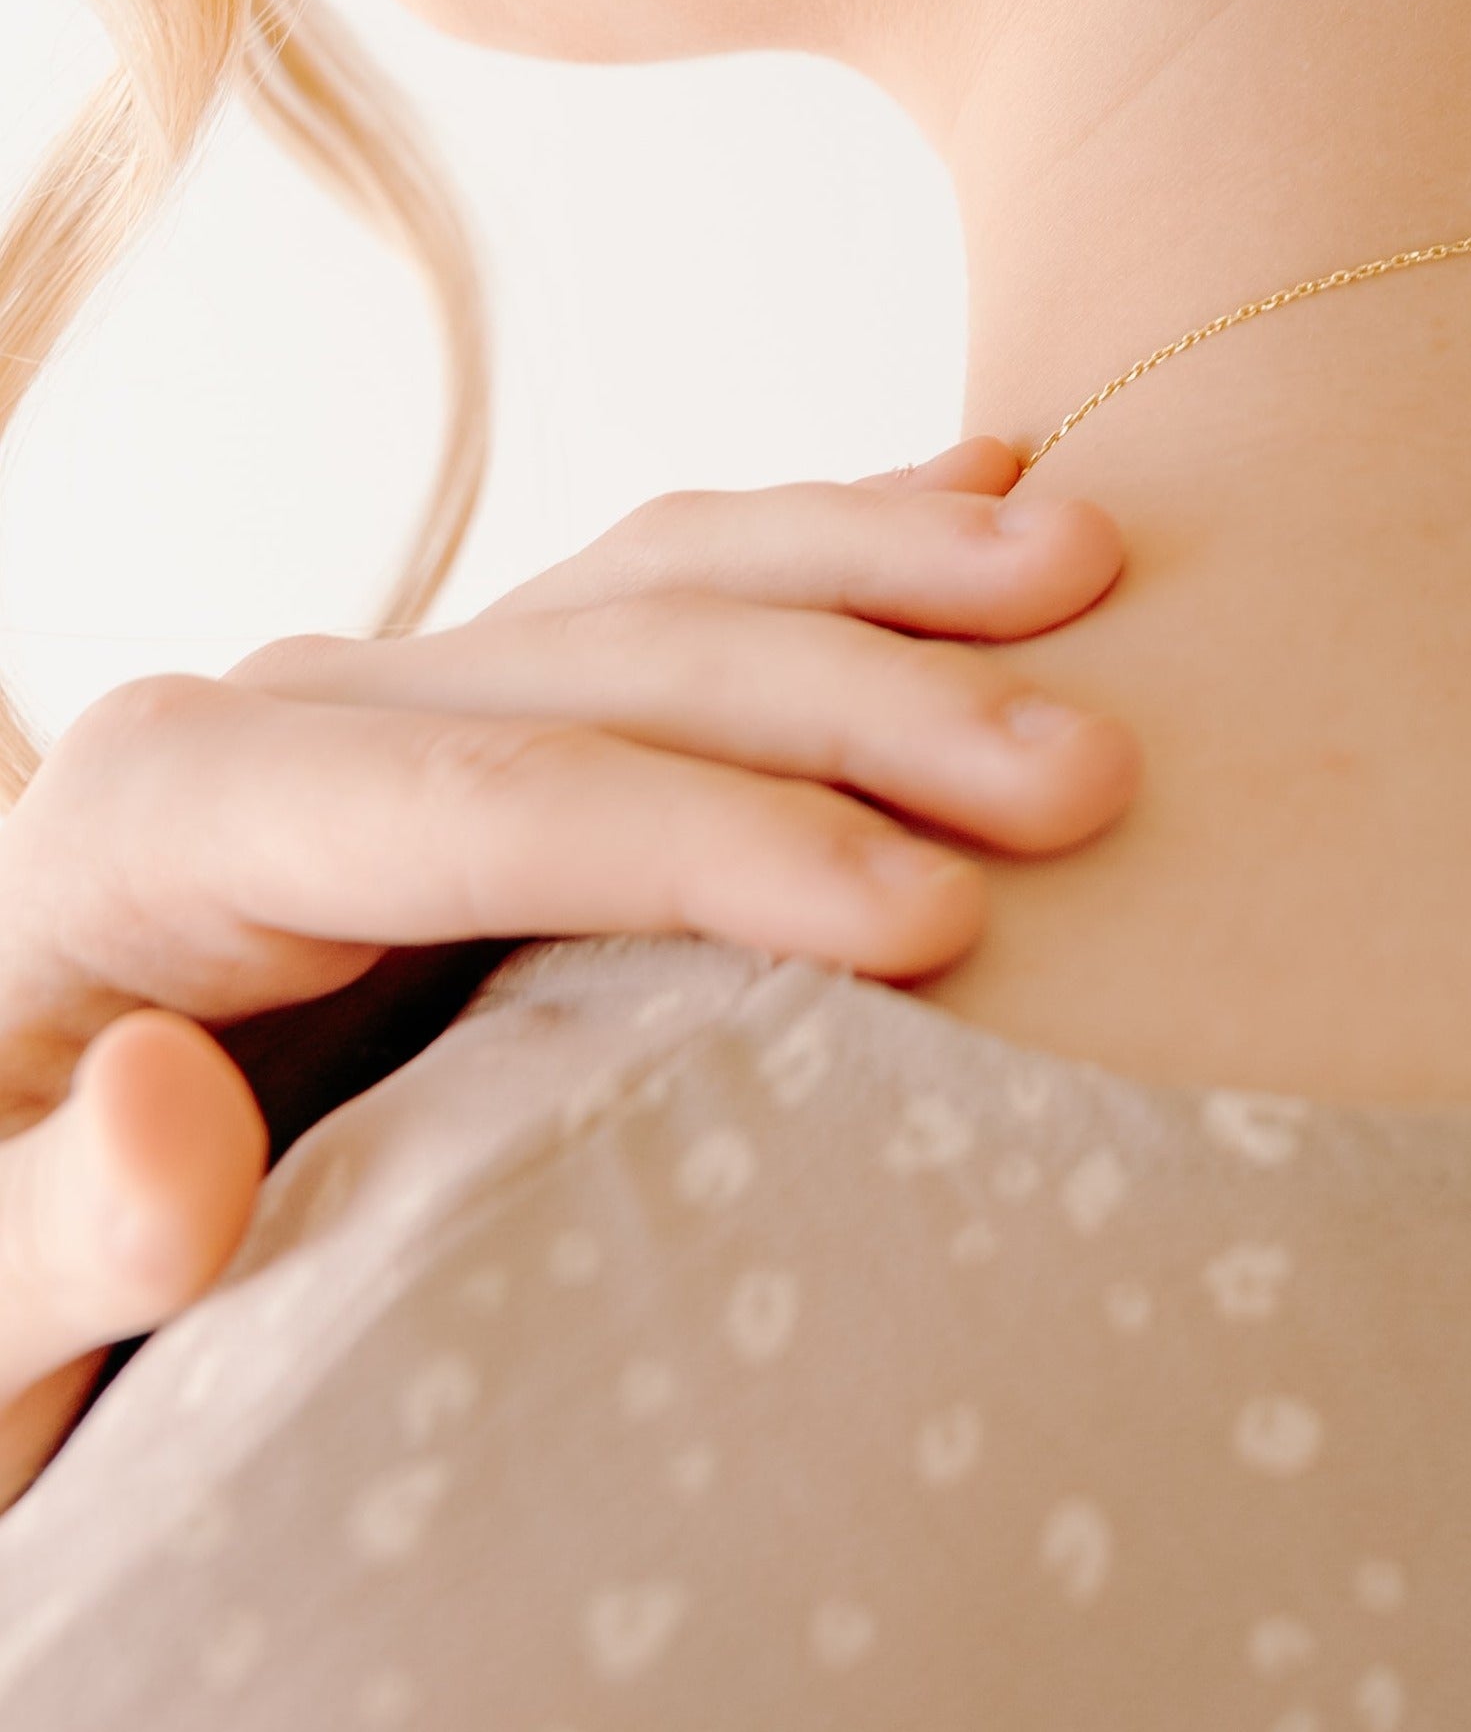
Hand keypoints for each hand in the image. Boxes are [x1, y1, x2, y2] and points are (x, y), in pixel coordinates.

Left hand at [0, 441, 1130, 1504]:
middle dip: (866, 698)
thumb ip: (52, 1236)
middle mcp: (288, 707)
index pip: (485, 803)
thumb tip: (174, 1105)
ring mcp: (395, 694)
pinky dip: (839, 535)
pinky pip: (674, 590)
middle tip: (1093, 772)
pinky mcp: (482, 719)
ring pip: (669, 573)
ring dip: (889, 567)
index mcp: (160, 814)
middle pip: (612, 660)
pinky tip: (993, 495)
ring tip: (1104, 575)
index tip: (933, 918)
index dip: (719, 846)